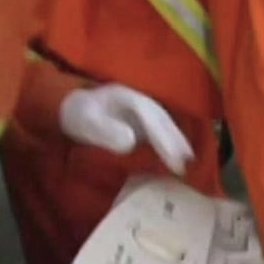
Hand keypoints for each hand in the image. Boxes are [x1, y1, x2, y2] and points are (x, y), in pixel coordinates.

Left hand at [59, 85, 194, 174]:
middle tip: (189, 165)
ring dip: (179, 143)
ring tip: (190, 162)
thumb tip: (131, 142)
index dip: (165, 141)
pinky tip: (179, 156)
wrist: (73, 107)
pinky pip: (162, 130)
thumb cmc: (79, 115)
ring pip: (167, 125)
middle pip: (165, 121)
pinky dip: (172, 142)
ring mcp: (145, 110)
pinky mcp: (145, 119)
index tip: (175, 161)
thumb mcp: (87, 122)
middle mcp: (142, 101)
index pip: (152, 120)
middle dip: (177, 142)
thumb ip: (107, 131)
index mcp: (129, 98)